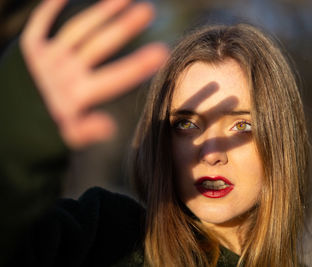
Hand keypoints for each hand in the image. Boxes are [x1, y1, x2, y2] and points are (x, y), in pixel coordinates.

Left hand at [20, 0, 168, 147]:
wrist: (28, 113)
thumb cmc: (65, 119)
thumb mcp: (74, 135)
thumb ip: (89, 131)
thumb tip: (109, 126)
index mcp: (77, 97)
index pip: (111, 80)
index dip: (136, 67)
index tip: (162, 52)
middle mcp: (62, 75)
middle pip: (96, 47)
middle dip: (123, 28)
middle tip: (148, 10)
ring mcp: (48, 59)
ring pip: (77, 30)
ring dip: (102, 12)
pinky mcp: (33, 47)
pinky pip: (41, 22)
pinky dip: (50, 7)